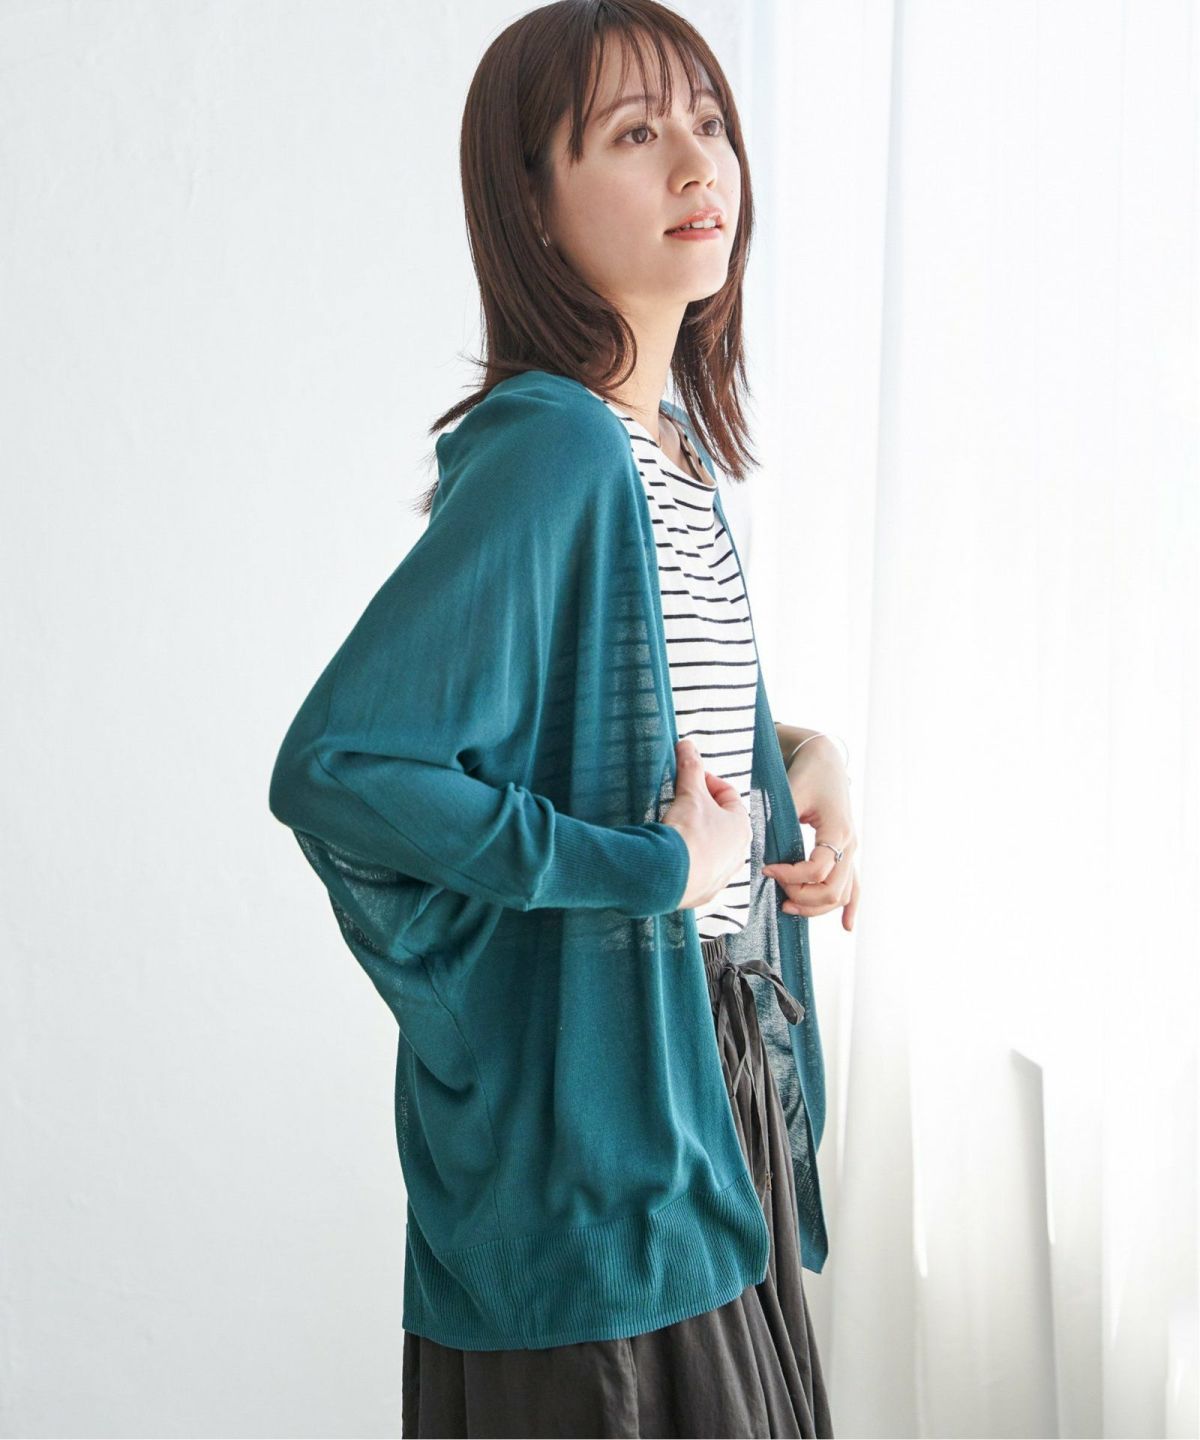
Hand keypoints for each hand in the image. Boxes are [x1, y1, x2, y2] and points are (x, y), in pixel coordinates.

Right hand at [662, 739, 752, 909]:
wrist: (670, 875)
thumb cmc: (689, 833)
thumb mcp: (690, 794)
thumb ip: (691, 768)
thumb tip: (687, 745)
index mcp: (742, 826)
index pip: (727, 795)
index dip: (707, 782)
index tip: (689, 778)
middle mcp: (739, 852)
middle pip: (721, 823)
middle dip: (701, 811)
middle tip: (681, 803)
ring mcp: (723, 875)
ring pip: (712, 849)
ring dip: (697, 838)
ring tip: (675, 830)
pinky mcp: (705, 892)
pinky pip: (699, 871)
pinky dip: (689, 861)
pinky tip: (674, 856)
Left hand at [762, 736, 859, 931]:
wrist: (825, 761)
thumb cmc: (805, 774)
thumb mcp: (790, 792)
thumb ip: (777, 819)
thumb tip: (756, 847)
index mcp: (837, 830)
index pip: (817, 869)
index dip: (790, 875)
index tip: (766, 868)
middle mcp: (849, 844)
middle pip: (831, 890)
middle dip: (801, 896)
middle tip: (775, 890)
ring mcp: (851, 850)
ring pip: (841, 893)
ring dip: (816, 906)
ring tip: (788, 906)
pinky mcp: (847, 853)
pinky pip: (853, 886)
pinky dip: (849, 906)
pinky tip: (845, 925)